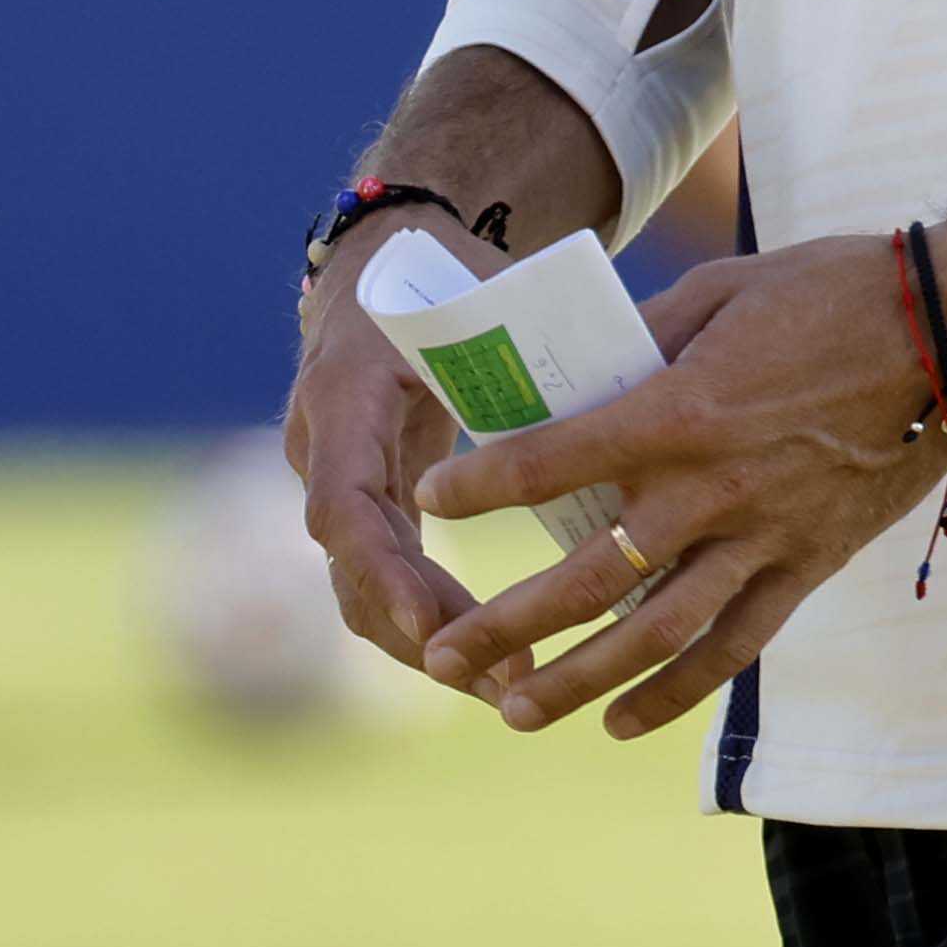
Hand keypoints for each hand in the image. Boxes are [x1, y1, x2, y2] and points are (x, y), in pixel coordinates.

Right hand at [283, 213, 484, 673]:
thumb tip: (624, 408)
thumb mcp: (476, 297)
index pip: (344, 506)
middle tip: (502, 682)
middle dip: (426, 634)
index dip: (386, 572)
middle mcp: (321, 447)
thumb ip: (523, 351)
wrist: (389, 254)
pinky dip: (436, 622)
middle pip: (353, 572)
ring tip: (513, 691)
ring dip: (434, 646)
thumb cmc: (448, 269)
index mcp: (342, 396)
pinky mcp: (366, 502)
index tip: (434, 624)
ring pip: (364, 592)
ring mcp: (336, 479)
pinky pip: (386, 579)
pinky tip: (501, 661)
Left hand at [416, 240, 946, 739]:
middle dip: (506, 624)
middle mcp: (711, 491)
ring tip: (514, 711)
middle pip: (588, 580)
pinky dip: (674, 693)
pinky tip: (620, 723)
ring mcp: (763, 539)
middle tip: (439, 657)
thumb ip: (646, 338)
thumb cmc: (835, 293)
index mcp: (681, 411)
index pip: (553, 463)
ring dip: (577, 681)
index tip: (433, 500)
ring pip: (654, 635)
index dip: (482, 486)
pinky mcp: (807, 566)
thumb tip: (584, 372)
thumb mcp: (723, 292)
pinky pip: (733, 647)